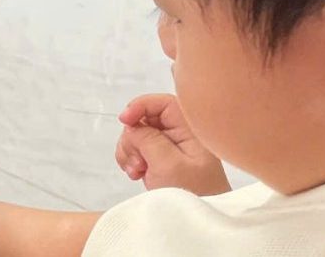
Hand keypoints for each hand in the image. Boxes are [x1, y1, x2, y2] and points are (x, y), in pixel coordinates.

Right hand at [115, 93, 231, 195]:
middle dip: (133, 137)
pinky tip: (137, 174)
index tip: (125, 120)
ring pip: (138, 135)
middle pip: (145, 119)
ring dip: (130, 151)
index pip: (162, 103)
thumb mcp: (168, 164)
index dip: (140, 106)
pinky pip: (137, 150)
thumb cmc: (194, 194)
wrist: (199, 222)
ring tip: (138, 171)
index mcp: (190, 130)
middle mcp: (181, 135)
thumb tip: (132, 125)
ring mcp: (170, 148)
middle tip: (138, 161)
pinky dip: (131, 159)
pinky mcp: (161, 159)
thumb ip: (148, 138)